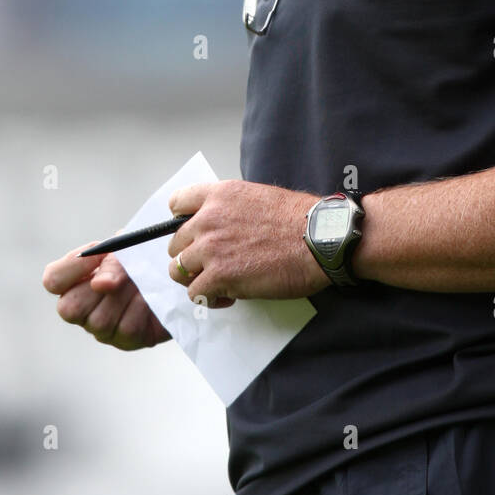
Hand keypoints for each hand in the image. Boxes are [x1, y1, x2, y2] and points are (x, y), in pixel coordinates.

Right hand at [42, 244, 171, 350]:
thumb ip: (111, 261)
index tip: (99, 255)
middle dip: (100, 288)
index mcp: (76, 280)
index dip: (72, 268)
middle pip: (70, 308)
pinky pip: (127, 328)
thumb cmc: (146, 256)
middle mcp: (83, 309)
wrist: (179, 273)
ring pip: (100, 321)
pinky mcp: (128, 341)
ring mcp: (103, 329)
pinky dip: (142, 308)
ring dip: (124, 296)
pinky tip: (149, 297)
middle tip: (123, 274)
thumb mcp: (128, 248)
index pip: (53, 280)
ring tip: (140, 283)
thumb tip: (100, 285)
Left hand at [167, 180, 330, 302]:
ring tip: (220, 284)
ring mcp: (211, 248)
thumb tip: (223, 226)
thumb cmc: (299, 220)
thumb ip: (231, 209)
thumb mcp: (258, 197)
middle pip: (175, 244)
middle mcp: (208, 218)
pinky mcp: (219, 276)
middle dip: (192, 257)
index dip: (182, 223)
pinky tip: (229, 297)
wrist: (319, 239)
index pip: (177, 203)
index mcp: (220, 195)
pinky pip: (196, 294)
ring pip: (179, 270)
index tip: (193, 235)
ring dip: (197, 280)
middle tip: (213, 266)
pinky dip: (209, 299)